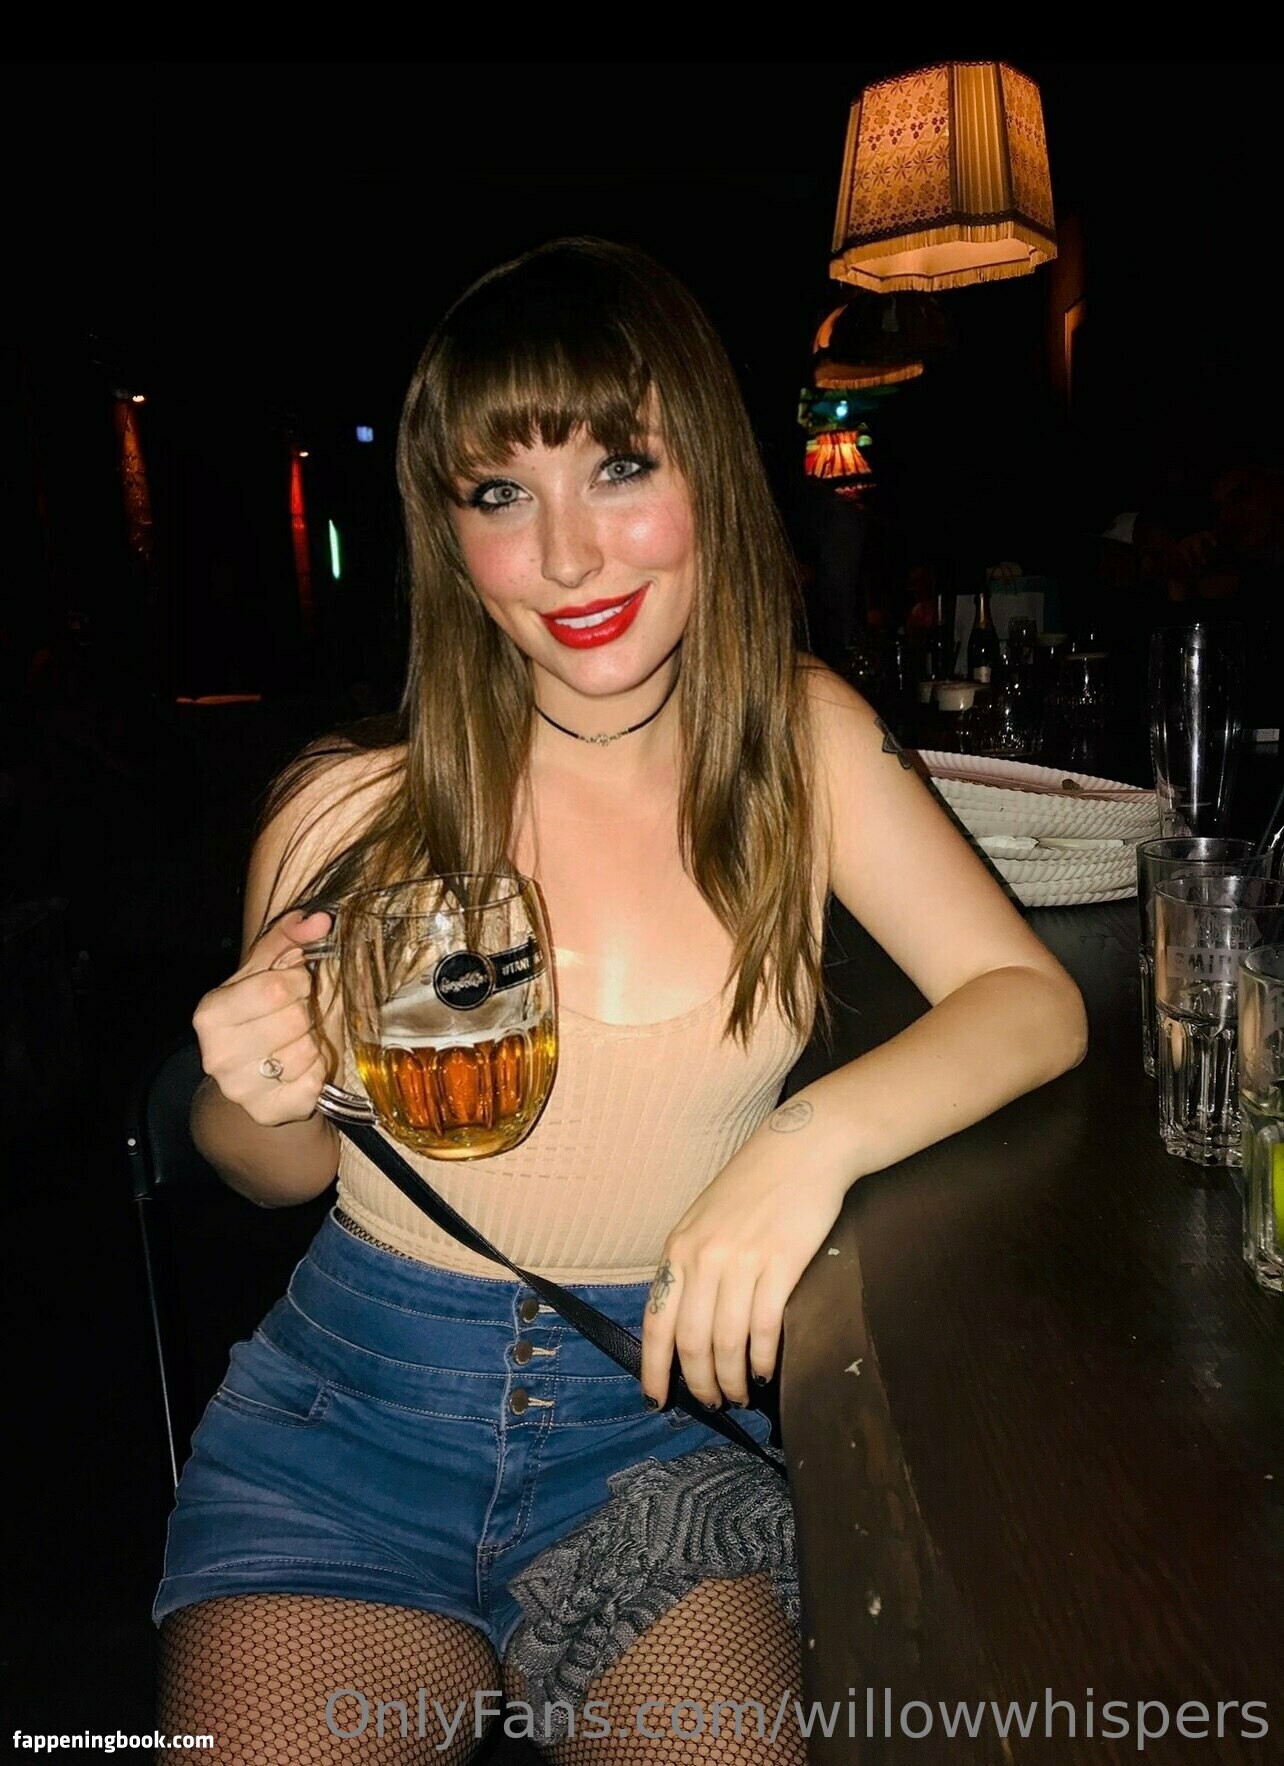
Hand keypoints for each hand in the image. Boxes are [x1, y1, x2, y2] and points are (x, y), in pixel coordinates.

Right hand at [192, 909, 333, 1124]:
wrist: (256, 1076)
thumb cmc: (263, 1014)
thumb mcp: (269, 970)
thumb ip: (291, 938)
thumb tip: (320, 918)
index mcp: (210, 1014)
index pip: (277, 988)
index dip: (299, 982)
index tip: (296, 985)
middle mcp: (216, 1056)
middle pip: (294, 1021)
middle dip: (306, 1013)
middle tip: (297, 1016)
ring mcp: (239, 1090)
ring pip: (306, 1053)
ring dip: (313, 1043)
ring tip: (297, 1041)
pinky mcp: (267, 1113)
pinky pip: (314, 1084)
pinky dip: (317, 1072)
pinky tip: (301, 1068)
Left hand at [639, 1102, 846, 1409]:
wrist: (803, 1149)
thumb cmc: (754, 1185)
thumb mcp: (705, 1220)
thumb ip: (692, 1265)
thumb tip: (686, 1322)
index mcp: (678, 1248)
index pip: (656, 1322)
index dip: (654, 1368)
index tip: (657, 1400)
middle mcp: (702, 1258)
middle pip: (691, 1341)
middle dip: (700, 1383)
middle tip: (713, 1404)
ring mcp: (741, 1261)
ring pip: (726, 1341)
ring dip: (732, 1378)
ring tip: (740, 1395)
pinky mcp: (781, 1264)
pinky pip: (764, 1327)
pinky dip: (763, 1359)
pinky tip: (766, 1372)